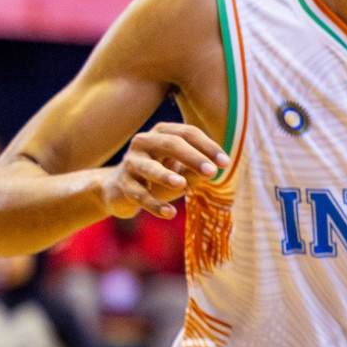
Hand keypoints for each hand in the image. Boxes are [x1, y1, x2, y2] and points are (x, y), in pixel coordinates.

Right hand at [102, 122, 229, 219]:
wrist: (120, 189)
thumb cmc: (160, 176)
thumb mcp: (181, 172)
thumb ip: (196, 170)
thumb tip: (212, 171)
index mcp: (163, 133)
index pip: (188, 133)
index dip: (208, 146)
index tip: (226, 163)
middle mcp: (144, 142)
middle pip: (171, 144)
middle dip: (193, 158)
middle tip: (212, 172)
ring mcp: (131, 162)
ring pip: (149, 168)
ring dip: (165, 176)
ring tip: (182, 185)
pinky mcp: (123, 185)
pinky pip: (139, 195)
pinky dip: (154, 205)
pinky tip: (170, 213)